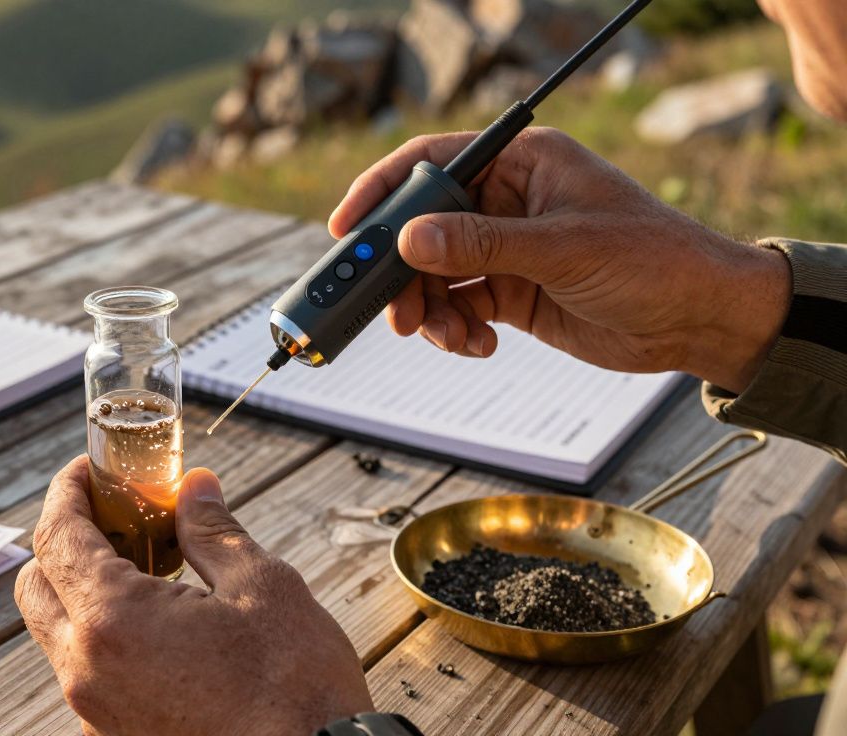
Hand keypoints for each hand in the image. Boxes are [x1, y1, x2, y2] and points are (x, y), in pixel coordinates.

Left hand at [15, 456, 372, 735]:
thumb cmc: (296, 687)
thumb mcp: (263, 588)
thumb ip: (212, 531)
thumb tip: (193, 487)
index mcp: (114, 620)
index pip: (56, 537)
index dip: (67, 491)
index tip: (90, 470)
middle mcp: (86, 671)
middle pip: (36, 587)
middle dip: (64, 541)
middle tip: (114, 516)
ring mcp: (96, 713)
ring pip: (60, 635)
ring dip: (85, 592)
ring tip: (149, 569)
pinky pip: (89, 675)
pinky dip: (107, 638)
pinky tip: (162, 626)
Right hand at [330, 127, 790, 392]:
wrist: (699, 320)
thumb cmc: (653, 260)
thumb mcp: (563, 248)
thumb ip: (483, 244)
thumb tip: (411, 239)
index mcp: (522, 163)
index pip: (433, 162)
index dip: (384, 192)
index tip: (348, 228)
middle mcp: (507, 201)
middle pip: (423, 228)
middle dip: (403, 271)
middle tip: (392, 308)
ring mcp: (506, 249)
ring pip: (434, 275)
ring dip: (429, 309)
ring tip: (448, 336)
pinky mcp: (510, 291)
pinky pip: (457, 307)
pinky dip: (454, 330)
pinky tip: (478, 345)